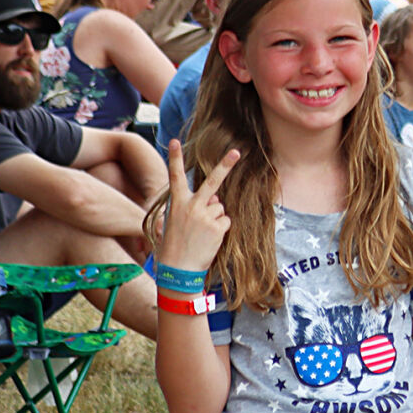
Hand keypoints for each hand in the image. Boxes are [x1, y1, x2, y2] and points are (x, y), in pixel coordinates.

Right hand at [157, 140, 238, 272]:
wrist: (178, 270)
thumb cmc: (174, 248)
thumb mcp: (174, 224)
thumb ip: (193, 207)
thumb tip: (215, 199)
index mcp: (176, 204)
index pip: (174, 176)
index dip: (174, 158)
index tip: (175, 141)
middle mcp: (191, 206)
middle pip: (212, 181)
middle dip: (225, 165)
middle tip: (237, 151)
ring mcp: (206, 215)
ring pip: (220, 207)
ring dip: (215, 218)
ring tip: (202, 234)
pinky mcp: (217, 226)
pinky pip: (226, 221)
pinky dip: (221, 229)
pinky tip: (209, 239)